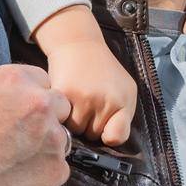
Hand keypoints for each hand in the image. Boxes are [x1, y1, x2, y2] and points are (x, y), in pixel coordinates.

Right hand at [0, 35, 73, 185]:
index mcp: (13, 79)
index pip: (39, 80)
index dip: (24, 95)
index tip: (6, 112)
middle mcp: (39, 105)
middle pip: (57, 105)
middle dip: (41, 117)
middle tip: (12, 136)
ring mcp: (51, 140)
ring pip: (60, 137)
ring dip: (44, 145)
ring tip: (15, 158)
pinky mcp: (54, 173)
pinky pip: (59, 169)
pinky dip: (43, 173)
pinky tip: (17, 178)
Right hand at [32, 4, 134, 144]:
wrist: (79, 44)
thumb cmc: (103, 71)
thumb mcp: (124, 90)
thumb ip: (122, 116)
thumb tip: (109, 142)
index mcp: (124, 101)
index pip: (117, 137)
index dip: (108, 135)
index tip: (104, 128)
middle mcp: (107, 101)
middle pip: (93, 136)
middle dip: (89, 125)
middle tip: (86, 106)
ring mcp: (85, 97)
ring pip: (76, 131)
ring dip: (73, 122)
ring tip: (74, 104)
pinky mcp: (64, 94)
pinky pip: (61, 119)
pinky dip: (60, 114)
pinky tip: (64, 101)